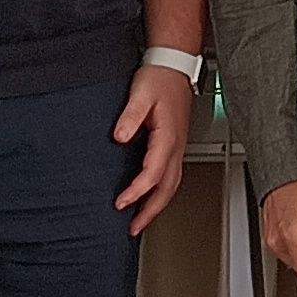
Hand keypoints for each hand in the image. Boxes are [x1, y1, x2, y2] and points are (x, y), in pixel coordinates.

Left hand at [113, 63, 194, 236]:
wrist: (174, 68)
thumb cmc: (158, 79)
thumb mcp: (140, 94)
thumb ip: (130, 116)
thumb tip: (119, 136)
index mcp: (167, 137)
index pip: (153, 173)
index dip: (137, 191)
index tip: (121, 202)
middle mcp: (175, 147)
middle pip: (167, 188)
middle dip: (151, 211)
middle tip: (133, 228)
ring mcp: (177, 148)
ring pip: (171, 186)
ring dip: (156, 206)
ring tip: (140, 221)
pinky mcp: (174, 146)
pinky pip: (170, 177)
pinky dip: (160, 193)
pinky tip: (148, 198)